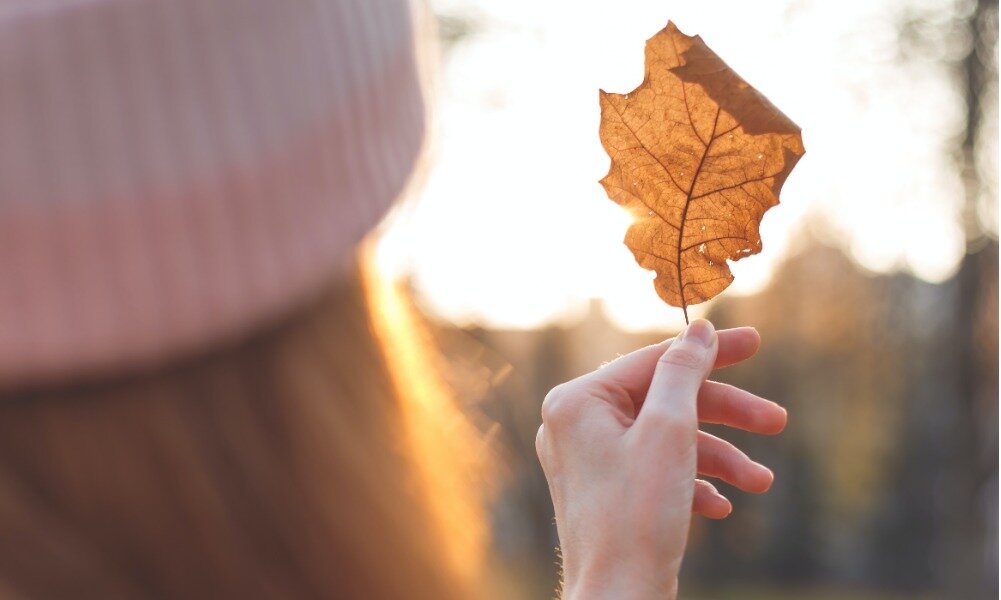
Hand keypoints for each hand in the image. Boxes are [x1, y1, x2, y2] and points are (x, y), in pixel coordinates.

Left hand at [535, 320, 785, 599]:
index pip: (653, 359)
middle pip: (664, 399)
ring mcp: (588, 459)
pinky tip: (720, 504)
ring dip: (718, 456)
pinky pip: (654, 469)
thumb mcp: (669, 430)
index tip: (756, 341)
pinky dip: (691, 481)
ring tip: (760, 481)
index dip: (710, 351)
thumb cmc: (637, 515)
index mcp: (577, 400)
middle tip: (775, 422)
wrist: (620, 598)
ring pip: (665, 437)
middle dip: (724, 414)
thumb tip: (698, 329)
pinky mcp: (605, 490)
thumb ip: (683, 371)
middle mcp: (575, 424)